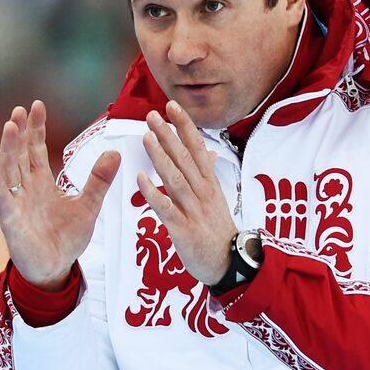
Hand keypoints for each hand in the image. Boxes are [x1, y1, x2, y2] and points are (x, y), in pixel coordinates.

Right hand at [0, 101, 120, 289]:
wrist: (55, 269)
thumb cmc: (66, 238)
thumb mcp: (88, 206)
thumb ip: (99, 180)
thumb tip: (114, 152)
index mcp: (42, 182)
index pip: (36, 149)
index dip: (36, 128)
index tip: (36, 105)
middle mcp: (26, 188)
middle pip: (20, 154)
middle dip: (20, 132)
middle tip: (20, 109)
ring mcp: (16, 203)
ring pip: (9, 170)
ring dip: (8, 148)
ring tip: (10, 126)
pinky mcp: (11, 220)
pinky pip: (1, 198)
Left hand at [137, 100, 236, 285]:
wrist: (229, 263)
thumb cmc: (218, 230)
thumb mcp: (217, 198)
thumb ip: (208, 174)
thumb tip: (207, 152)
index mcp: (209, 183)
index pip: (196, 148)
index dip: (184, 126)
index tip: (172, 106)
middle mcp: (202, 192)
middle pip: (184, 159)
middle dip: (168, 135)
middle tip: (152, 115)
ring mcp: (193, 210)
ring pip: (175, 179)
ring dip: (160, 156)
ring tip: (146, 137)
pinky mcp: (183, 229)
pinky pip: (166, 208)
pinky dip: (153, 193)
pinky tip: (141, 179)